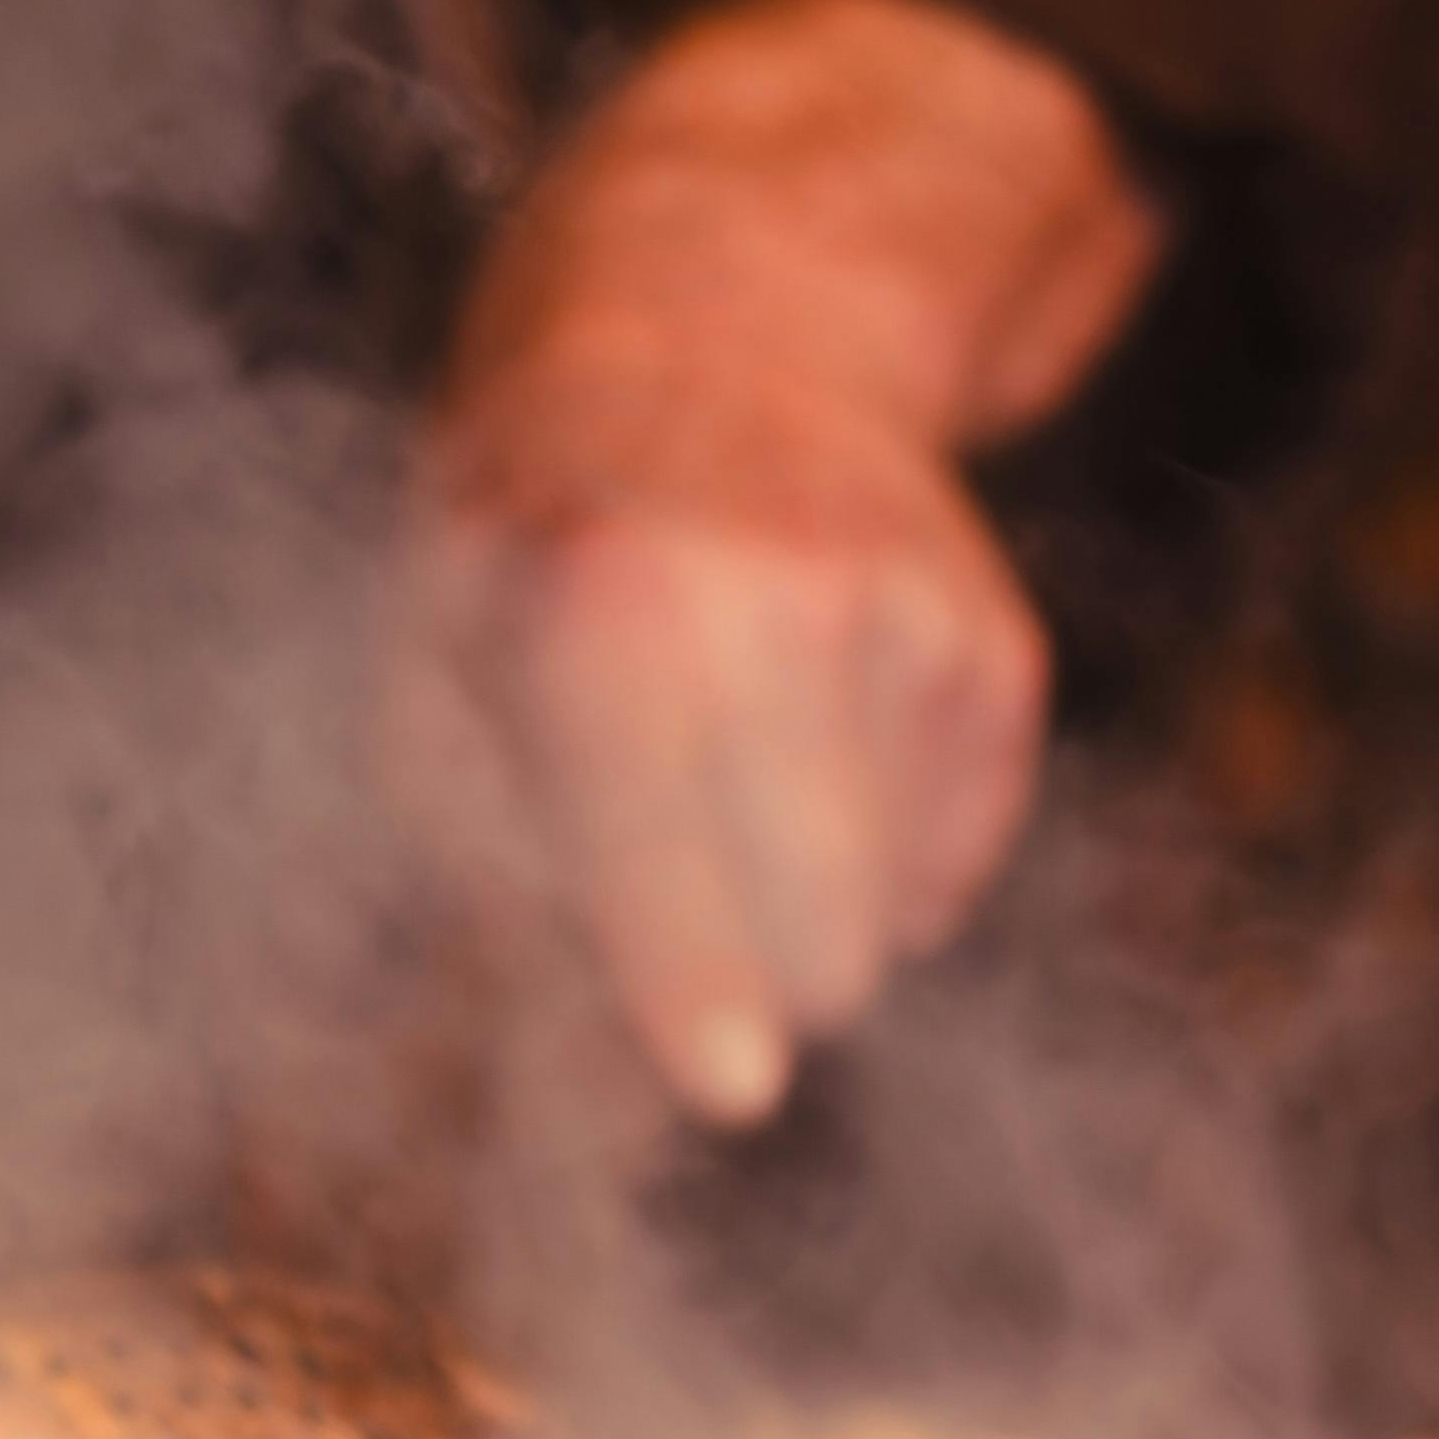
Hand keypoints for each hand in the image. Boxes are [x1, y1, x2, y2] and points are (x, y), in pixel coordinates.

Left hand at [401, 0, 1160, 1124]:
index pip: (657, 844)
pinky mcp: (998, 652)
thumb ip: (499, 885)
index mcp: (597, 608)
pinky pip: (954, 865)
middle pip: (816, 947)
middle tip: (678, 870)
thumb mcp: (440, 685)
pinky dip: (886, 843)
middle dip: (750, 971)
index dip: (692, 986)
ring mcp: (908, 621)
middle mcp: (773, 601)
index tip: (729, 1090)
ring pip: (889, 924)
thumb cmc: (538, 549)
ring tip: (736, 757)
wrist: (721, 329)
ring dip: (809, 898)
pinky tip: (818, 724)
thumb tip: (604, 1109)